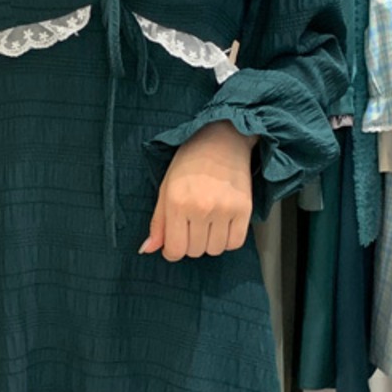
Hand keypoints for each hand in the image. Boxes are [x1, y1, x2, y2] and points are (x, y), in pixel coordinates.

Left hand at [139, 120, 256, 260]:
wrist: (222, 140)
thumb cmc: (191, 162)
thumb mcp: (166, 188)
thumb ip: (158, 222)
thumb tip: (147, 249)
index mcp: (178, 203)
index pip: (175, 250)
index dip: (173, 251)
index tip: (175, 242)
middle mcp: (201, 208)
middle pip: (195, 252)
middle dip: (190, 243)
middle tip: (192, 224)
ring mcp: (224, 209)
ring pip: (215, 250)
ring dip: (210, 242)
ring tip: (208, 222)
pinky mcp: (244, 209)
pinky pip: (235, 243)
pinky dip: (228, 240)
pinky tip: (223, 225)